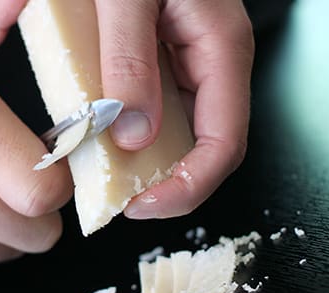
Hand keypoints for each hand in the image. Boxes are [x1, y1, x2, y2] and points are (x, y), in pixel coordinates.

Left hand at [95, 0, 253, 217]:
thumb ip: (129, 60)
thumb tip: (132, 134)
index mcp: (219, 51)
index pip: (223, 144)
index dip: (188, 186)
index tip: (142, 205)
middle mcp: (210, 66)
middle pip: (203, 148)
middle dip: (166, 183)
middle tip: (120, 199)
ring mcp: (187, 67)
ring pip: (180, 135)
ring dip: (147, 165)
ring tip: (108, 178)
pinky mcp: (162, 65)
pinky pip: (157, 113)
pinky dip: (132, 136)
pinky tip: (105, 141)